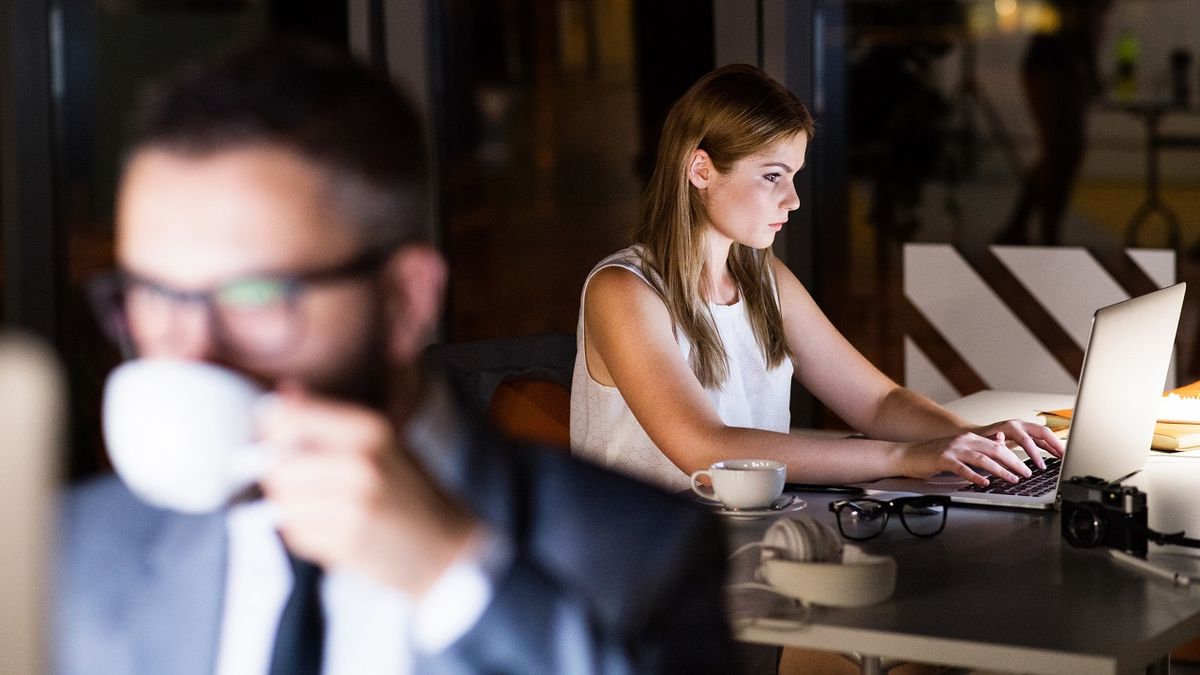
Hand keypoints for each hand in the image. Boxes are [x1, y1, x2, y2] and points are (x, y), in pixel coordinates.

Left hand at [258, 383, 480, 595]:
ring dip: (292, 507)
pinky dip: (303, 532)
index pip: (289, 420)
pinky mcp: (347, 542)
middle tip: (306, 483)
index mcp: (369, 430)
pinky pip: (295, 533)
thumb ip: (327, 416)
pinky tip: (331, 528)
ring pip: (282, 502)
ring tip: (323, 507)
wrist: (443, 545)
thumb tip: (284, 392)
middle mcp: (361, 464)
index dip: (274, 432)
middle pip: (277, 464)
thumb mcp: (378, 441)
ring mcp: (354, 506)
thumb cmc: (407, 489)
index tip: (286, 442)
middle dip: (282, 476)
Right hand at [898, 430, 1032, 487]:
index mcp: (969, 437)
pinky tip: (984, 483)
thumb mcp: (958, 450)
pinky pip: (962, 468)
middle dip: (1013, 462)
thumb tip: (1000, 448)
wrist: (907, 455)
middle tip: (1026, 473)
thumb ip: (978, 450)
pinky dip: (975, 476)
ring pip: (982, 458)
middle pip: (994, 450)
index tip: (1026, 466)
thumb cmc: (933, 456)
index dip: (1014, 456)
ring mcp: (953, 449)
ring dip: (1000, 470)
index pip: (998, 445)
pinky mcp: (942, 459)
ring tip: (1012, 479)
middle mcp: (963, 440)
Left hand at [970, 418, 1065, 470]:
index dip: (1034, 453)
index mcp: (1010, 427)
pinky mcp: (1026, 433)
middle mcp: (1019, 425)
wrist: (977, 433)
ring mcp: (1024, 428)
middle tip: (1063, 456)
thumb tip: (1000, 440)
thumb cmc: (980, 439)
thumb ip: (993, 442)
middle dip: (1054, 443)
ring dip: (1055, 444)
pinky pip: (1041, 439)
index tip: (1040, 467)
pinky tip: (1057, 454)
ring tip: (1065, 456)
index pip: (1027, 440)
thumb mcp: (984, 442)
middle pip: (1042, 432)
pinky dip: (1050, 446)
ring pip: (1044, 434)